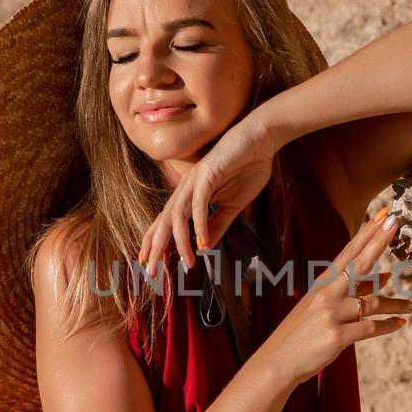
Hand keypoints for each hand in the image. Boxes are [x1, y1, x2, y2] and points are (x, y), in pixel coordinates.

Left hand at [139, 110, 276, 276]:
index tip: (150, 264)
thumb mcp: (233, 205)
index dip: (156, 242)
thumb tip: (204, 246)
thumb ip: (217, 224)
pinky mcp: (208, 174)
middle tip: (151, 272)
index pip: (167, 222)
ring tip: (187, 263)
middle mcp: (187, 188)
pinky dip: (199, 224)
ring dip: (180, 241)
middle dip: (156, 247)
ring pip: (179, 216)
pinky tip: (202, 242)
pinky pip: (199, 204)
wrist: (261, 140)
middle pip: (165, 222)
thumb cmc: (247, 168)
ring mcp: (195, 181)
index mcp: (190, 196)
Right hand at [263, 210, 411, 388]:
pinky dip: (388, 326)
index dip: (367, 233)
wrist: (279, 360)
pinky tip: (400, 324)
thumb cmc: (303, 331)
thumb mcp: (323, 305)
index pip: (349, 252)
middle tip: (397, 223)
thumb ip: (353, 290)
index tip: (384, 215)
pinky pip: (370, 328)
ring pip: (373, 303)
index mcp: (323, 283)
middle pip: (359, 264)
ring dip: (397, 304)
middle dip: (379, 242)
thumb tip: (385, 275)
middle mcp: (328, 293)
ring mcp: (332, 314)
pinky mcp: (337, 336)